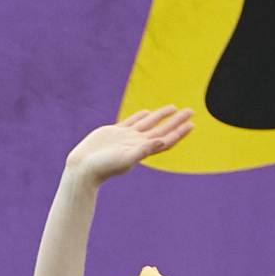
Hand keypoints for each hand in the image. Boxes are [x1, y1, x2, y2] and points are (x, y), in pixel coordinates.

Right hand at [60, 106, 195, 188]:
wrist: (83, 168)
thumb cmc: (104, 167)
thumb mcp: (126, 158)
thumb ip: (144, 150)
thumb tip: (162, 141)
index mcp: (142, 150)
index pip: (166, 139)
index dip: (179, 132)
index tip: (191, 123)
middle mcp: (137, 143)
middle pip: (161, 129)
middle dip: (176, 121)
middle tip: (190, 111)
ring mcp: (126, 137)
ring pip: (148, 123)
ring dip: (161, 116)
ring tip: (173, 108)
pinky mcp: (114, 132)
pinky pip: (132, 122)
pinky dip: (141, 116)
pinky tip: (147, 112)